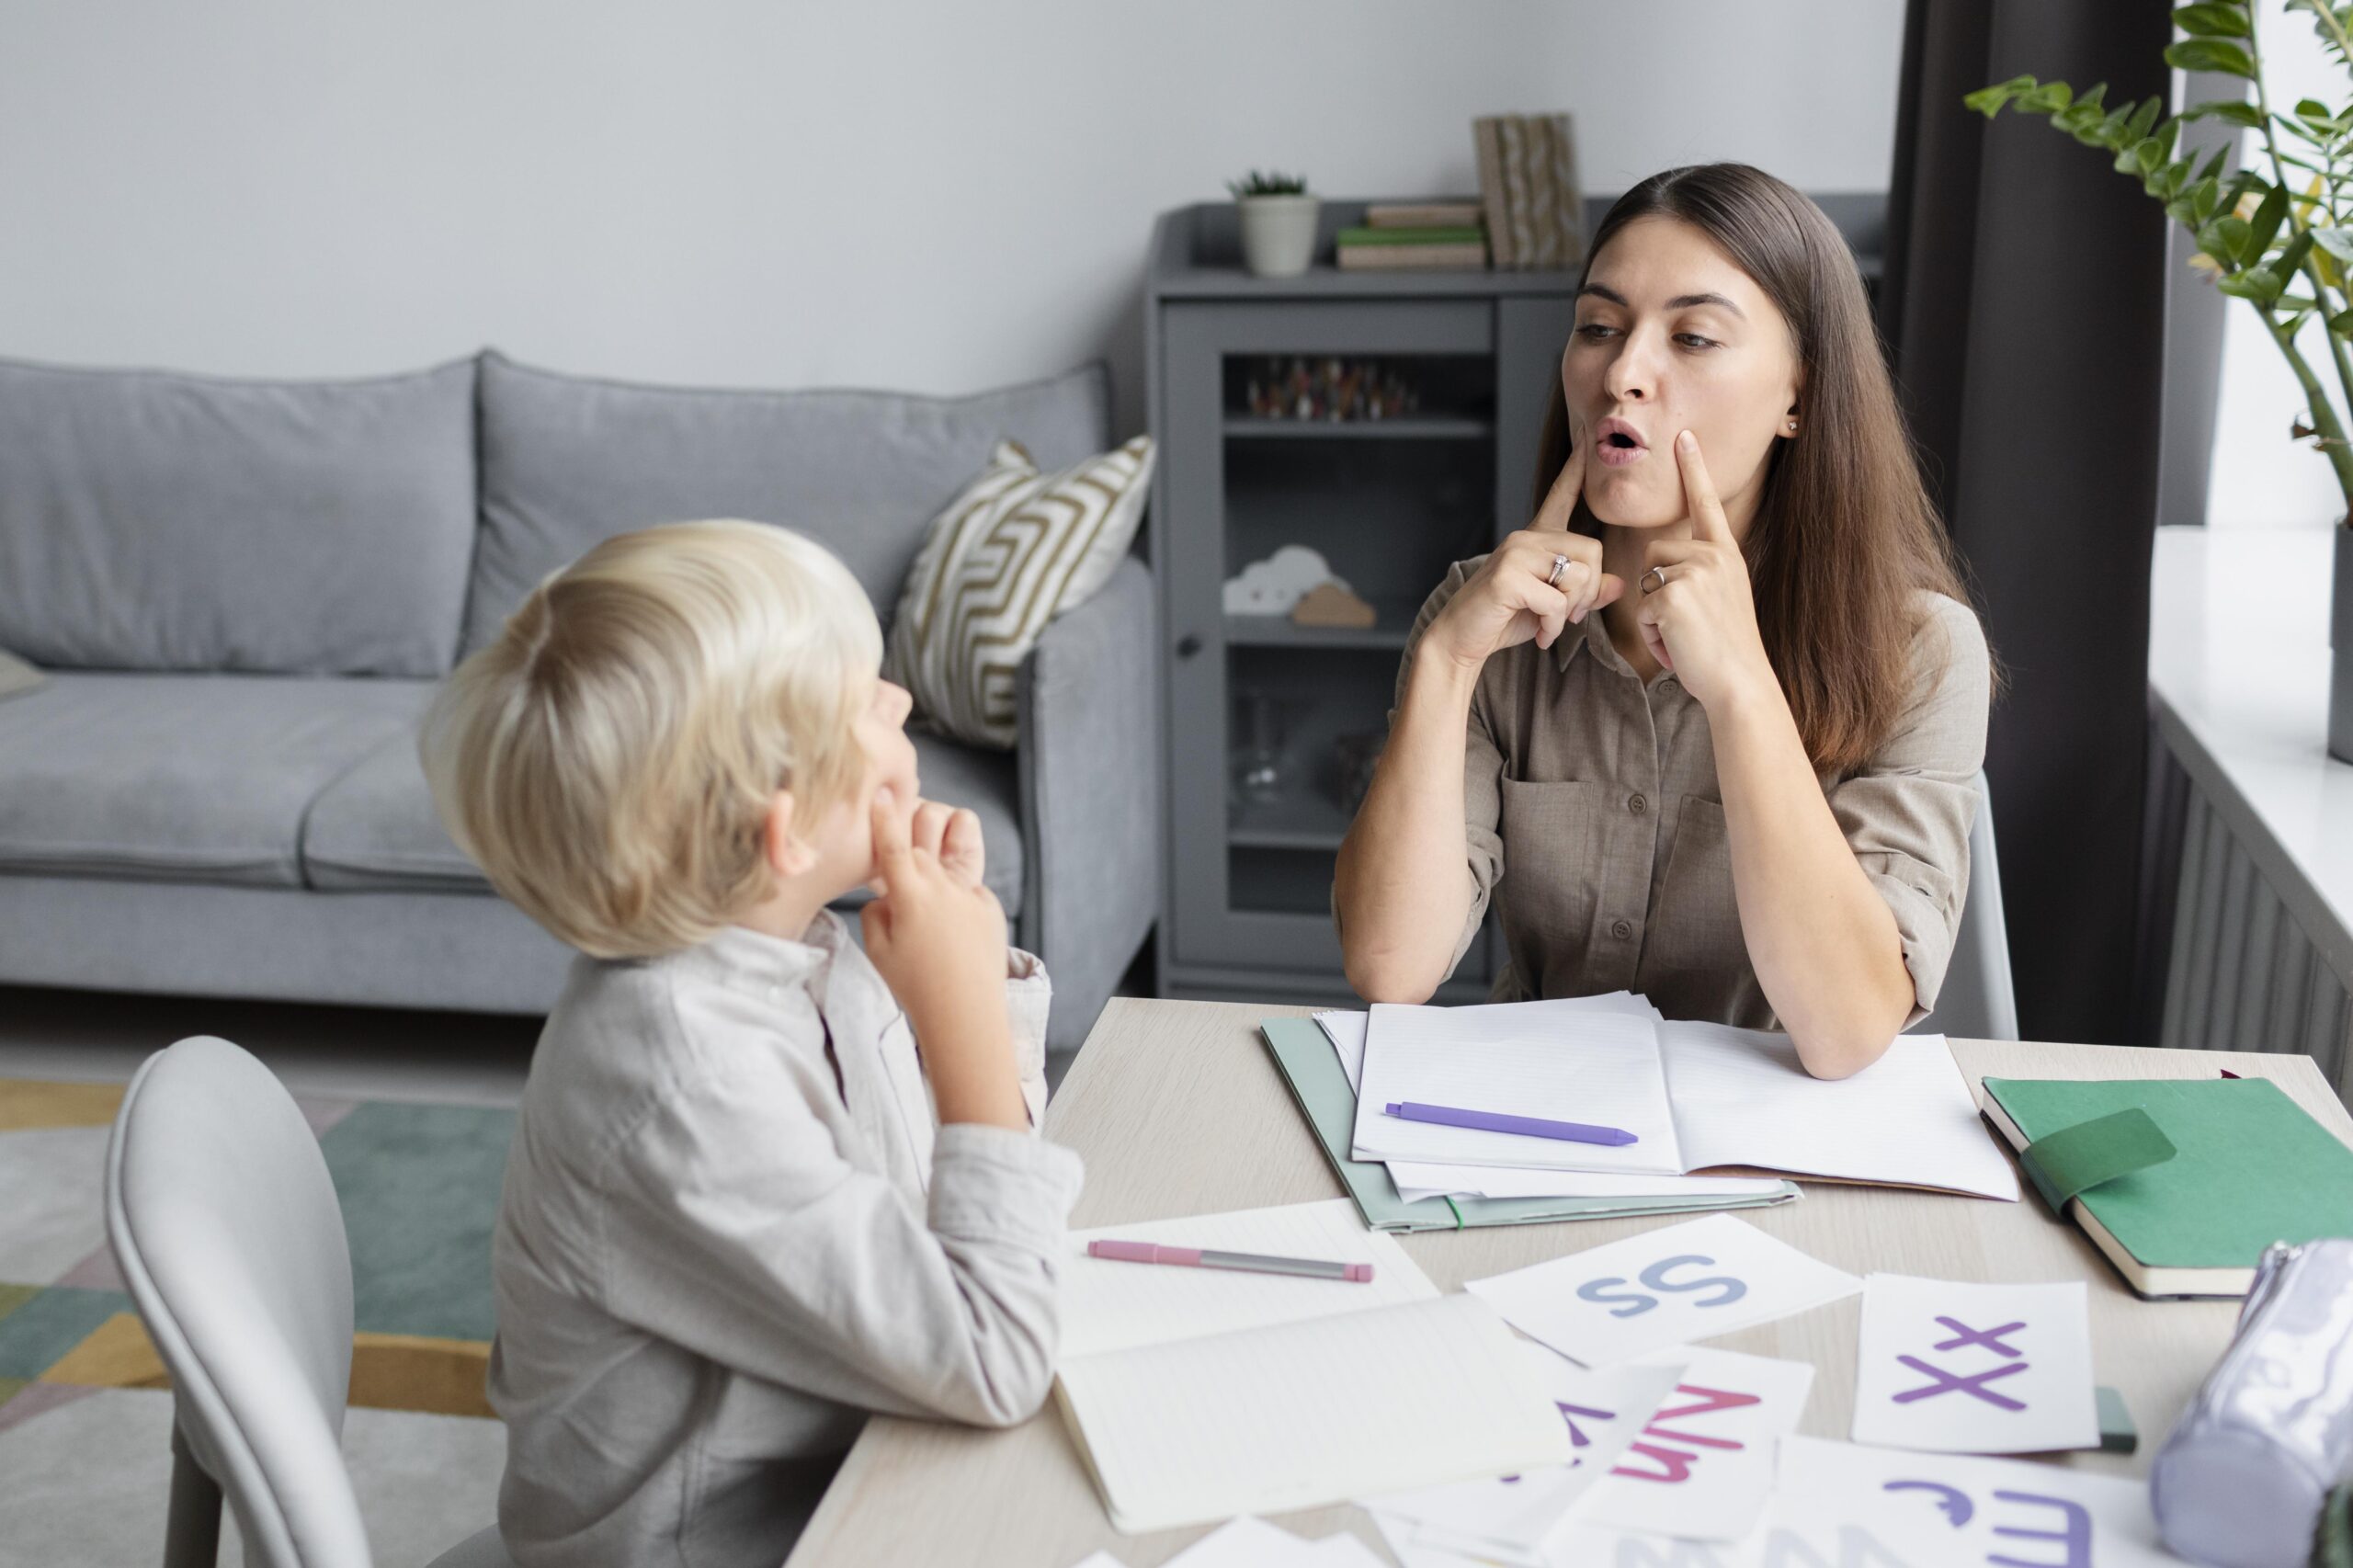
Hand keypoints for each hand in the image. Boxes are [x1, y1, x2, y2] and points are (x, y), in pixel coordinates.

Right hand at [860, 787, 1010, 1047]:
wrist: (966, 1014)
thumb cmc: (914, 985)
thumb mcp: (877, 950)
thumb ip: (875, 911)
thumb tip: (884, 895)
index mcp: (908, 892)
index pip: (892, 842)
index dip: (884, 814)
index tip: (881, 791)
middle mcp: (941, 882)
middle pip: (923, 832)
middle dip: (912, 823)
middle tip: (904, 837)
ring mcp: (970, 890)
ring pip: (958, 837)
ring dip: (945, 831)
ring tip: (936, 847)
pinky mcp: (990, 904)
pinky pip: (970, 881)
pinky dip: (958, 888)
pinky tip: (952, 919)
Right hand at [1425, 435, 1623, 672]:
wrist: (1461, 639)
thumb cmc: (1504, 619)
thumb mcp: (1553, 606)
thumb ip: (1584, 592)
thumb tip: (1617, 585)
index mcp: (1536, 539)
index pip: (1560, 495)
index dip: (1575, 468)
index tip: (1584, 437)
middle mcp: (1526, 539)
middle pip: (1591, 550)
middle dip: (1589, 591)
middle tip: (1571, 616)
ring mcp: (1515, 554)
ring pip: (1578, 576)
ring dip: (1571, 612)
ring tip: (1551, 625)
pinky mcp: (1507, 577)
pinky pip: (1557, 602)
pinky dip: (1554, 626)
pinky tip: (1541, 634)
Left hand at [1631, 431, 1774, 710]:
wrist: (1740, 683)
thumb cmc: (1727, 650)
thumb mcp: (1722, 600)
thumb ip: (1700, 575)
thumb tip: (1666, 571)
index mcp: (1726, 555)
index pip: (1705, 503)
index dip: (1693, 468)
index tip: (1683, 435)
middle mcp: (1713, 557)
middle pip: (1654, 553)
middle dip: (1657, 590)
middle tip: (1688, 624)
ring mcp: (1694, 573)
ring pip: (1645, 582)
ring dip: (1654, 616)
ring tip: (1685, 636)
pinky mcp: (1674, 596)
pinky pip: (1643, 610)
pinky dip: (1653, 634)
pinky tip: (1679, 647)